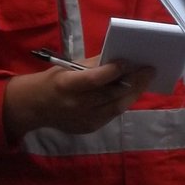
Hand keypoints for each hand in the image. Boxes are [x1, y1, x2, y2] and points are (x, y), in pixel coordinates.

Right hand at [3, 62, 154, 139]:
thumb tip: (118, 57)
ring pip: (117, 107)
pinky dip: (123, 102)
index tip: (129, 61)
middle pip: (111, 95)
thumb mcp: (67, 67)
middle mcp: (76, 105)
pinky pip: (111, 114)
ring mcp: (84, 120)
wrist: (35, 108)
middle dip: (133, 81)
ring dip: (134, 92)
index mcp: (67, 85)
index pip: (94, 79)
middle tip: (149, 70)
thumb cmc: (54, 81)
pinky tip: (132, 92)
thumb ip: (92, 64)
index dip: (113, 71)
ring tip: (145, 80)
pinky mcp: (90, 128)